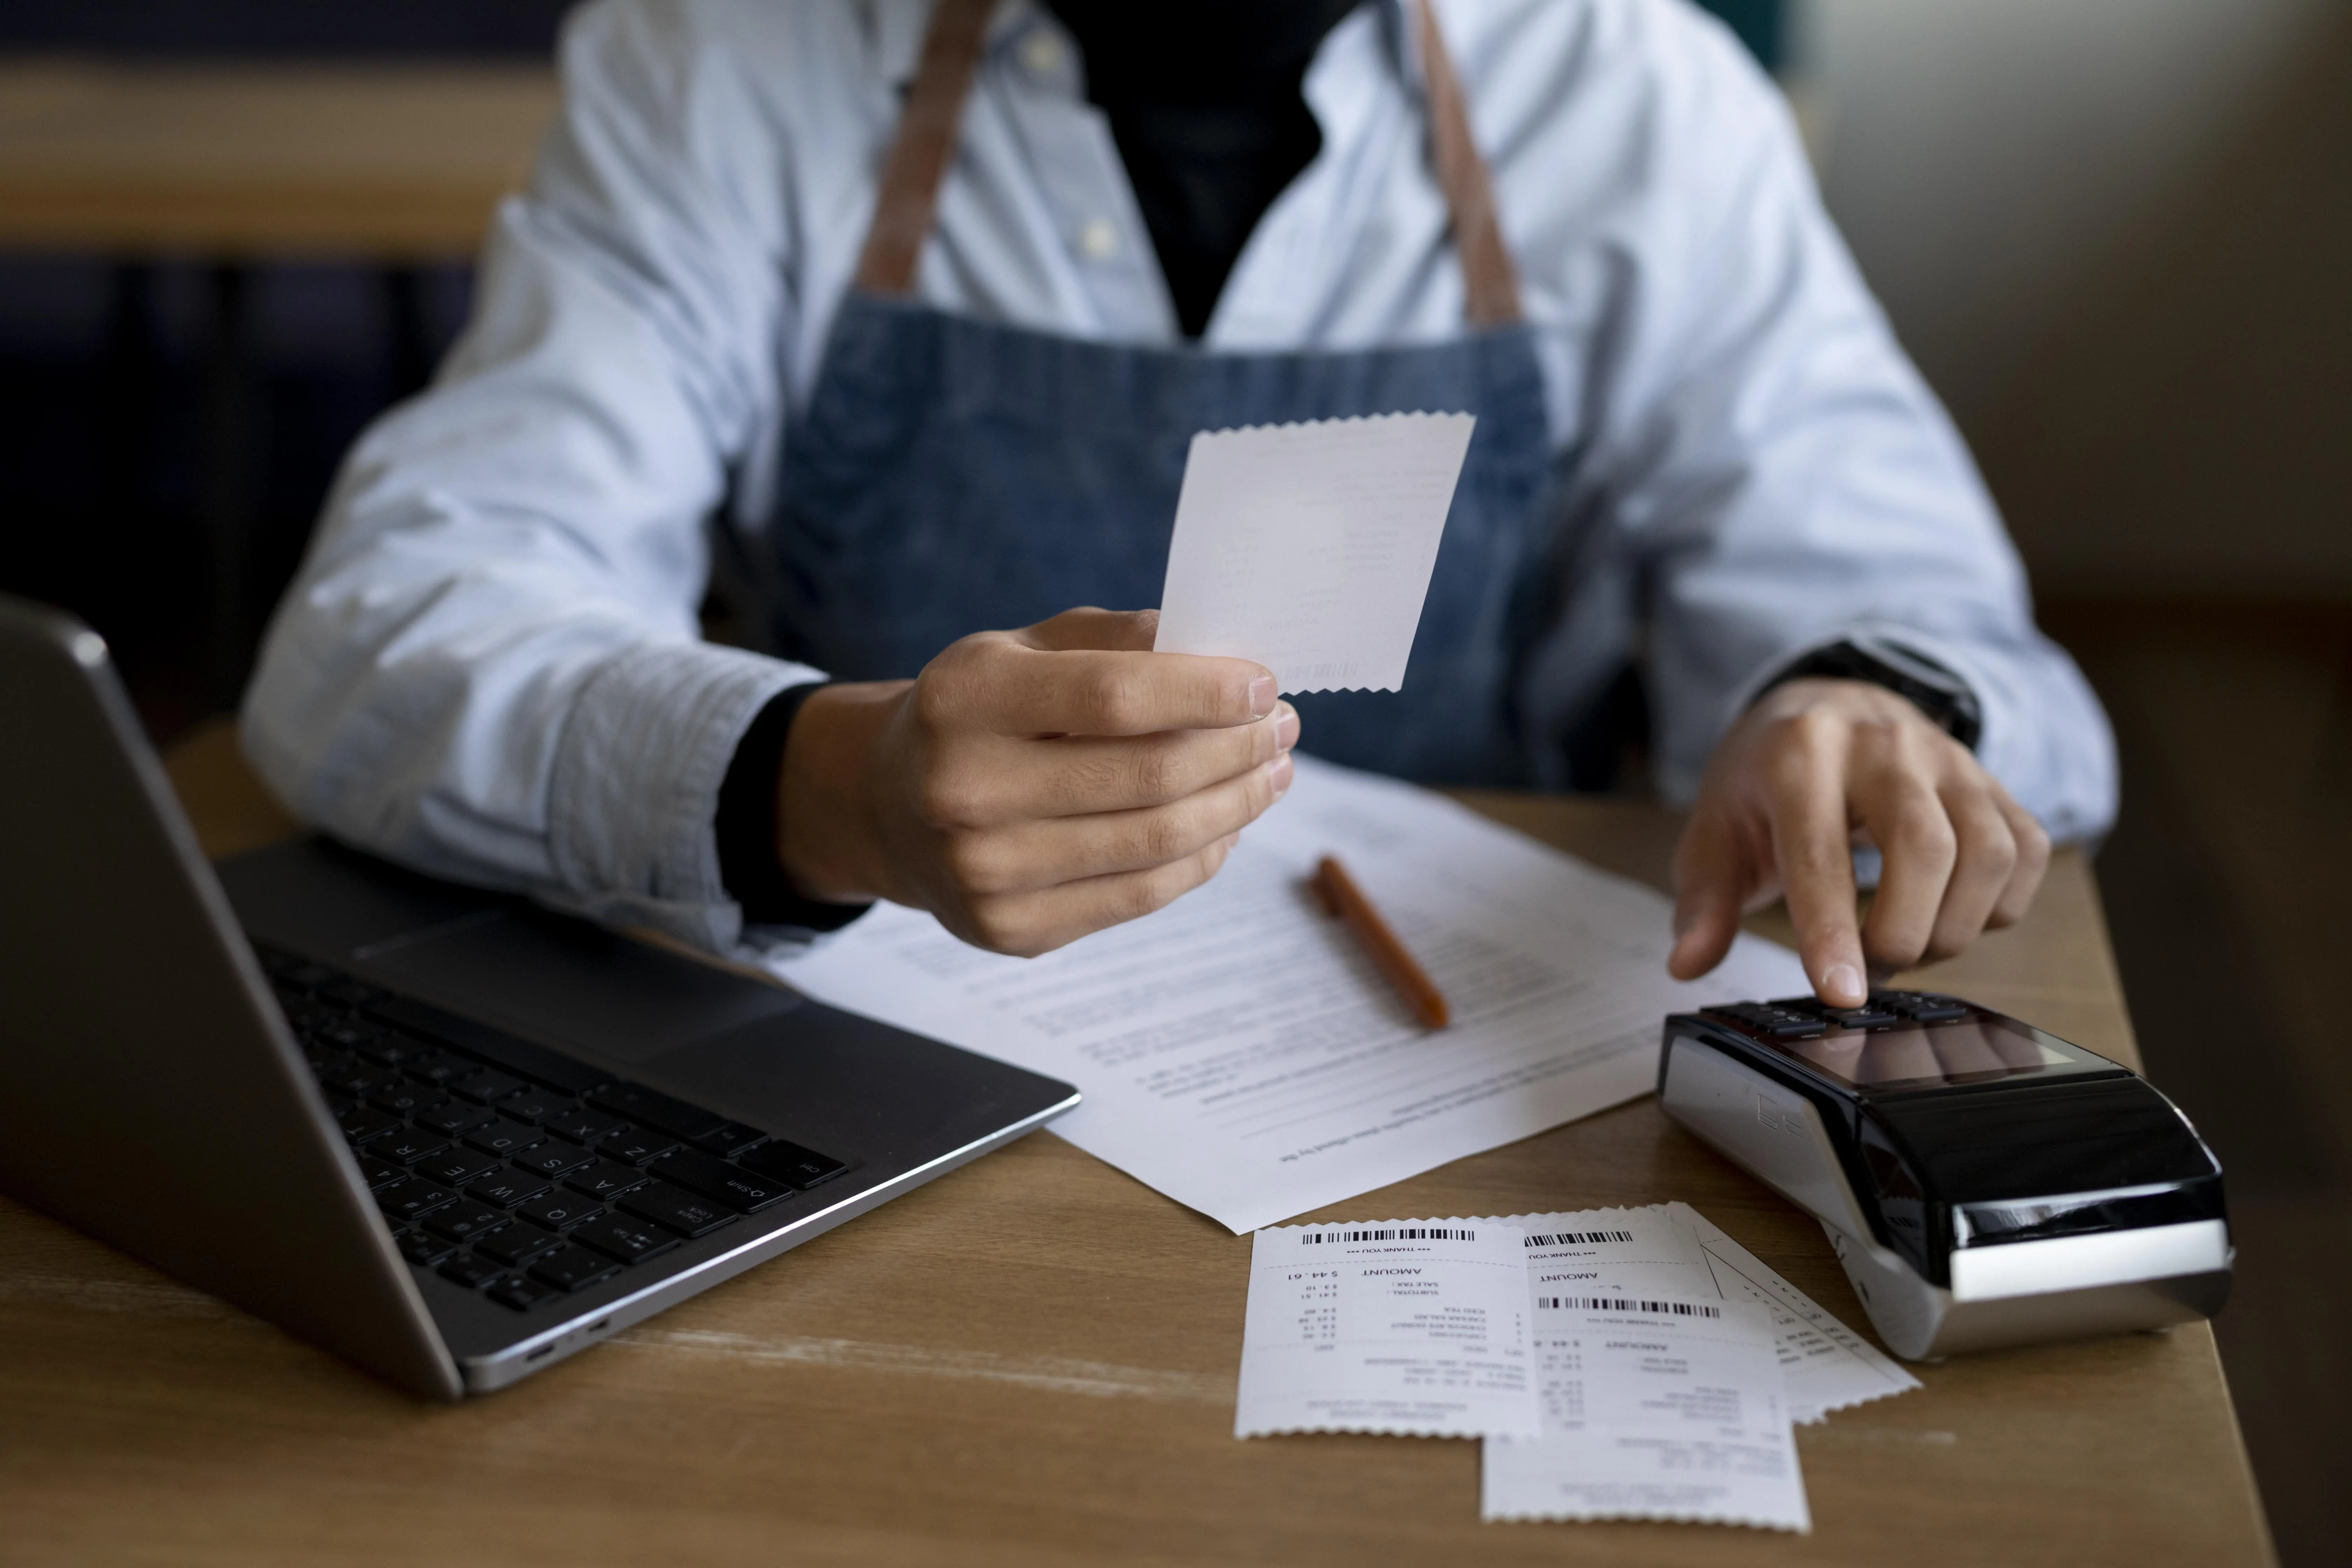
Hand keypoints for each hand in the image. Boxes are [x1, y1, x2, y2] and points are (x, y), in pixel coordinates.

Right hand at [776, 608, 1296, 955]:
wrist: (888, 806)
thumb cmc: (977, 713)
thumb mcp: (1023, 650)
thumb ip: (1115, 641)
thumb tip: (1222, 649)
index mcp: (964, 698)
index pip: (1113, 696)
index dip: (1203, 691)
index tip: (1262, 683)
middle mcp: (964, 789)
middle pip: (1147, 775)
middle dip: (1237, 747)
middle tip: (1281, 727)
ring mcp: (985, 871)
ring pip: (1156, 841)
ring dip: (1236, 804)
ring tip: (1271, 772)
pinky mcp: (1011, 929)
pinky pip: (1141, 895)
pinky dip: (1202, 857)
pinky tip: (1227, 823)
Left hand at [1666, 677, 2050, 1006]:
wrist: (1825, 705)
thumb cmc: (1765, 779)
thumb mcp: (1714, 831)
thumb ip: (1703, 902)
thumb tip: (1687, 963)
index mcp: (1800, 754)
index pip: (1821, 851)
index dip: (1833, 930)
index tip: (1843, 994)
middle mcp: (1883, 744)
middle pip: (1925, 848)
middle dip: (1904, 933)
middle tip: (1870, 970)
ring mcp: (1947, 758)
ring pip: (1988, 853)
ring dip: (1954, 926)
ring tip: (1905, 944)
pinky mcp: (1992, 779)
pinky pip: (2026, 851)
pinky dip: (1999, 905)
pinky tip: (1950, 913)